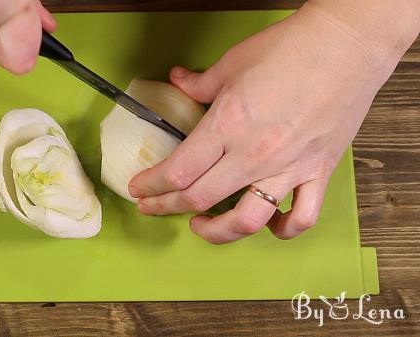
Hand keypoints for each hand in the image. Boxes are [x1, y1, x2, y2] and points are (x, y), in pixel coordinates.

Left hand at [129, 1, 418, 243]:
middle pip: (199, 198)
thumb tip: (177, 81)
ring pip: (247, 221)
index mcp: (228, 126)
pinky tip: (268, 224)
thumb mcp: (233, 62)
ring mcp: (288, 168)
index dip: (151, 186)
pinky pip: (301, 217)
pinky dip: (282, 229)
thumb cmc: (292, 48)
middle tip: (152, 207)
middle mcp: (254, 155)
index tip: (139, 189)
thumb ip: (199, 83)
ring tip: (201, 226)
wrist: (349, 45)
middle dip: (166, 207)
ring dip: (217, 232)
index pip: (178, 171)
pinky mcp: (317, 172)